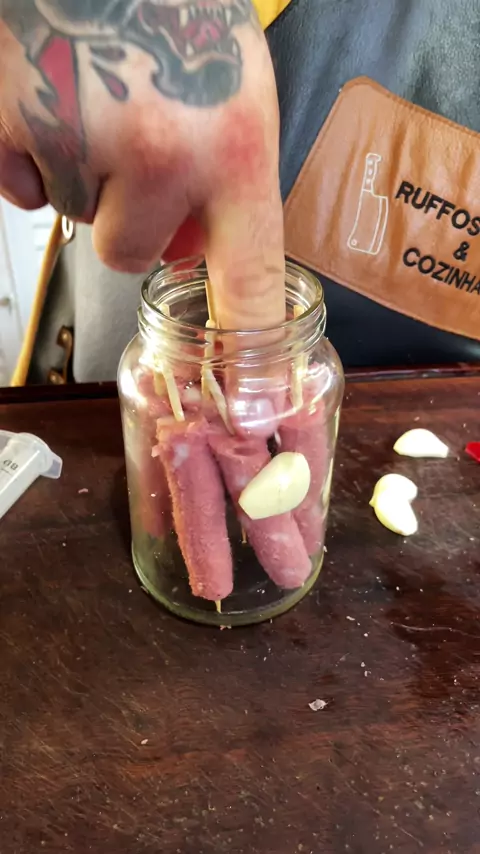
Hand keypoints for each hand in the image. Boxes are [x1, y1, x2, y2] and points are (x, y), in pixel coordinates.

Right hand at [0, 0, 284, 329]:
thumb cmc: (170, 6)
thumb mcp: (234, 86)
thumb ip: (226, 176)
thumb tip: (194, 251)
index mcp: (233, 145)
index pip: (249, 278)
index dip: (248, 345)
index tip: (253, 398)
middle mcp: (161, 154)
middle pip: (132, 254)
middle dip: (127, 216)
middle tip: (130, 142)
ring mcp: (80, 141)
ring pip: (75, 216)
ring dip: (79, 175)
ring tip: (91, 98)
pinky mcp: (8, 126)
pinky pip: (20, 185)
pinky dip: (28, 153)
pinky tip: (48, 97)